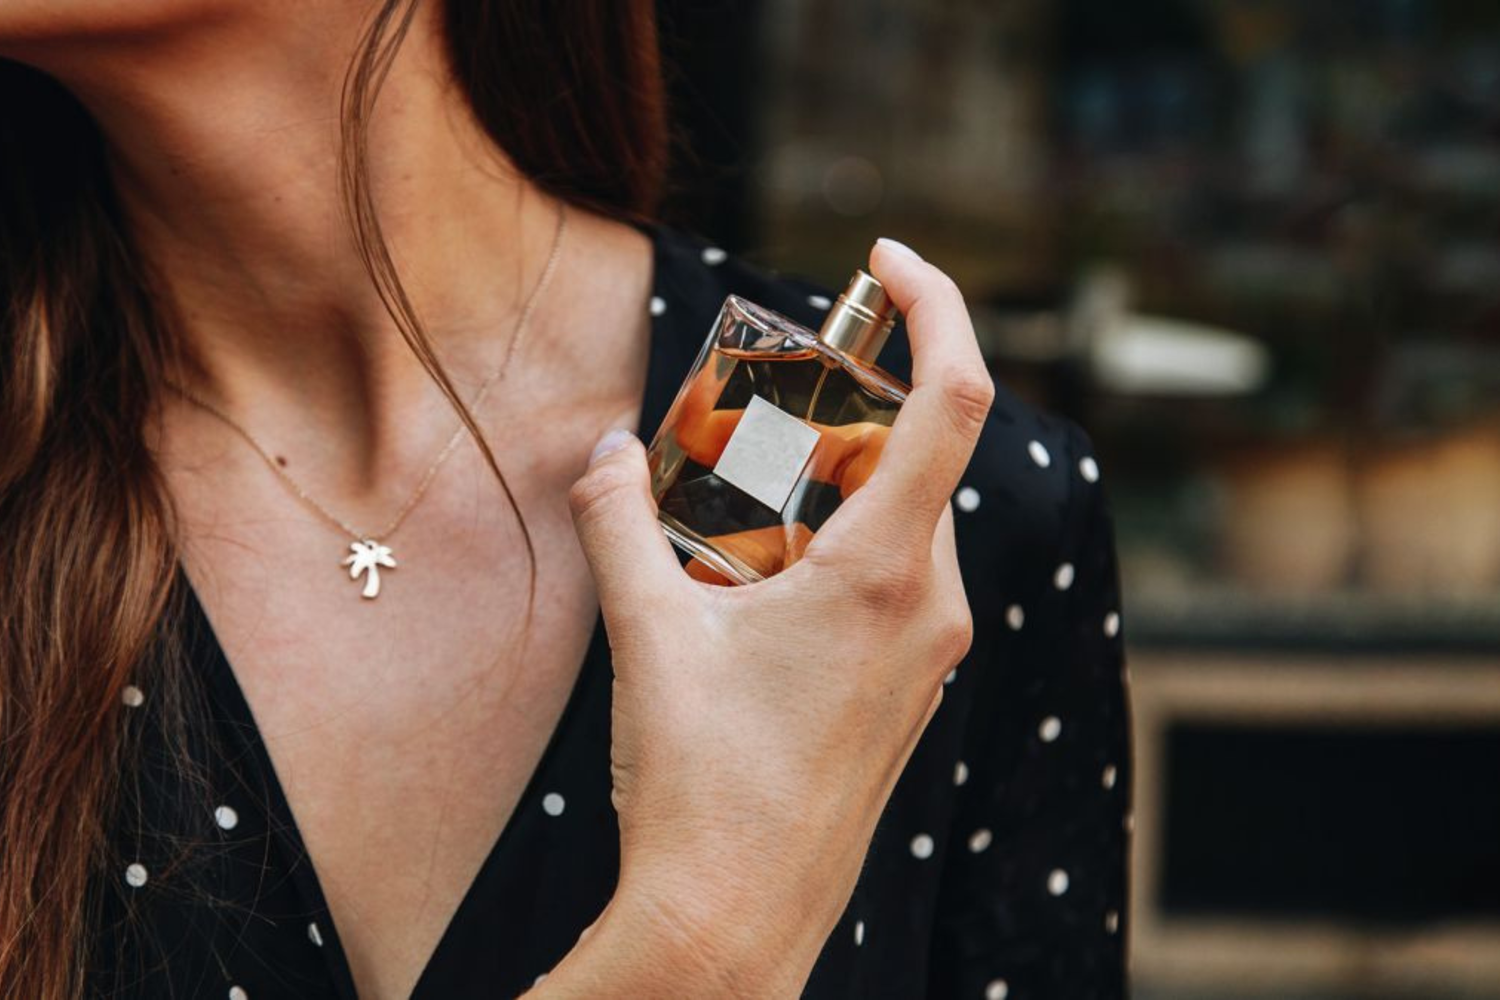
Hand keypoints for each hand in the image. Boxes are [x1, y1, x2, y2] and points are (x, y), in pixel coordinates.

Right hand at [554, 240, 992, 994]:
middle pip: (920, 456)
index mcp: (885, 573)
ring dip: (839, 487)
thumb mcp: (649, 633)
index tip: (882, 262)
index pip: (956, 399)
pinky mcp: (911, 690)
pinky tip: (764, 587)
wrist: (735, 921)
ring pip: (908, 522)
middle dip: (848, 411)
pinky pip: (898, 582)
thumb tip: (603, 450)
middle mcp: (930, 607)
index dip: (936, 306)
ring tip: (741, 514)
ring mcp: (929, 655)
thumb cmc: (699, 784)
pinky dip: (845, 546)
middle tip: (758, 412)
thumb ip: (619, 523)